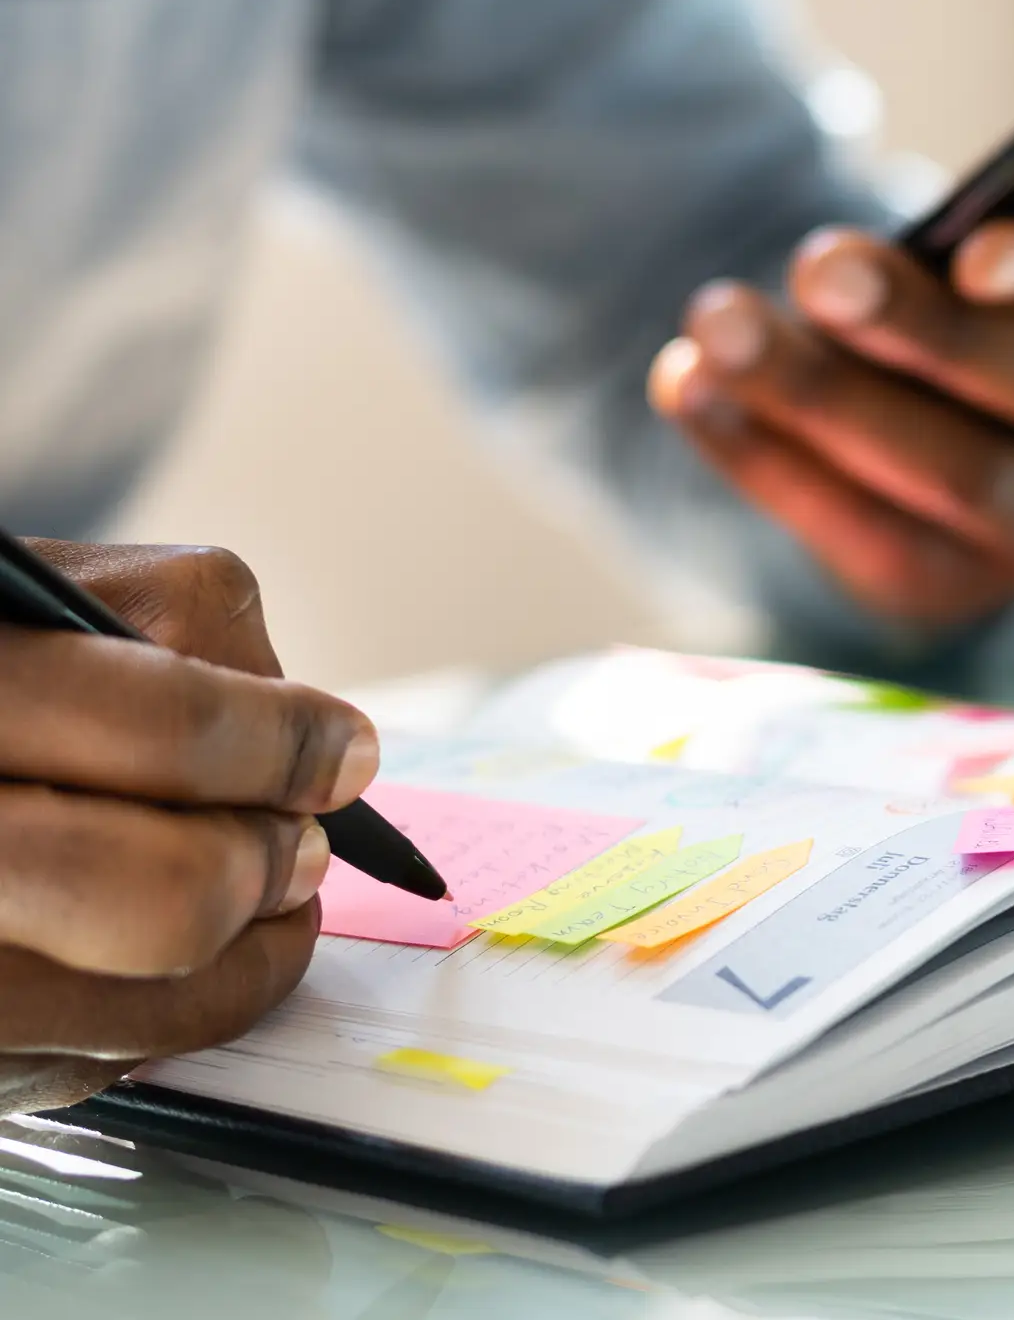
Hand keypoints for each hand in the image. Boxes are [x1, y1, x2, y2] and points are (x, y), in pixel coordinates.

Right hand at [0, 542, 379, 1114]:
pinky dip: (174, 1006)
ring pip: (155, 1006)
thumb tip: (305, 736)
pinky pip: (100, 1059)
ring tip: (270, 890)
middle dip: (269, 862)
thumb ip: (167, 617)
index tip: (348, 750)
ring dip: (252, 948)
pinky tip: (183, 951)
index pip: (167, 731)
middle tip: (309, 842)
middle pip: (167, 899)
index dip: (288, 743)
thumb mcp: (21, 587)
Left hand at [649, 221, 1013, 625]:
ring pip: (953, 477)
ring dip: (822, 394)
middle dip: (928, 333)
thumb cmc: (1012, 301)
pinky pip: (855, 530)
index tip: (973, 250)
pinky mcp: (951, 587)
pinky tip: (686, 385)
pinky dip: (758, 455)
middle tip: (820, 269)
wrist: (971, 424)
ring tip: (718, 322)